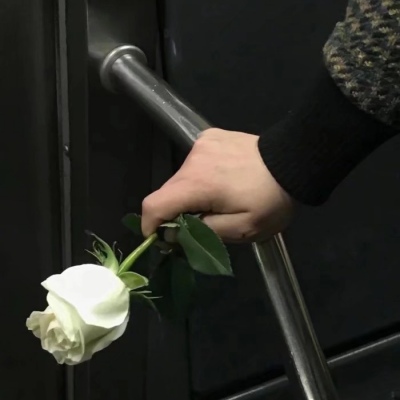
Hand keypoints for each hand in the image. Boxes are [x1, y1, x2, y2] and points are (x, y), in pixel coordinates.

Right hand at [141, 128, 294, 242]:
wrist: (293, 161)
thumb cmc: (270, 200)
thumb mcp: (242, 229)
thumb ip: (202, 232)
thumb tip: (173, 232)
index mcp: (197, 185)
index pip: (155, 205)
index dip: (150, 224)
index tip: (158, 237)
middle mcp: (192, 160)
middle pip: (168, 191)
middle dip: (176, 210)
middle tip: (199, 221)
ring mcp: (201, 144)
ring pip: (182, 177)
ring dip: (191, 192)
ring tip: (218, 197)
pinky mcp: (210, 136)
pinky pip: (195, 161)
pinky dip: (201, 174)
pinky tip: (222, 177)